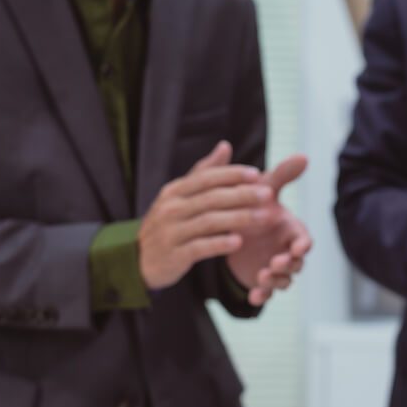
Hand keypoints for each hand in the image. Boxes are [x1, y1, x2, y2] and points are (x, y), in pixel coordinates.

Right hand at [138, 141, 273, 289]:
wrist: (138, 260)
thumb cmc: (168, 225)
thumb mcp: (179, 196)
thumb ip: (203, 173)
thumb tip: (225, 145)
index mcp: (174, 191)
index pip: (205, 178)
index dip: (231, 174)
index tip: (257, 174)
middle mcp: (171, 208)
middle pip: (211, 198)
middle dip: (242, 195)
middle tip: (268, 195)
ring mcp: (171, 232)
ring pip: (209, 222)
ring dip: (239, 218)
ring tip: (263, 217)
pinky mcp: (174, 256)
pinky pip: (200, 248)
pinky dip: (220, 244)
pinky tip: (239, 242)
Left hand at [228, 153, 312, 305]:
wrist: (230, 226)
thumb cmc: (253, 205)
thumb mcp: (264, 188)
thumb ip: (283, 175)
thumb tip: (304, 156)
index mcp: (290, 230)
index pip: (304, 240)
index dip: (302, 245)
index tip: (297, 247)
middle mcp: (286, 250)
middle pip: (297, 263)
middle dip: (289, 264)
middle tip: (276, 262)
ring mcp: (275, 268)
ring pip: (284, 280)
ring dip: (277, 280)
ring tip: (263, 276)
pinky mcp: (262, 282)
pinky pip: (266, 293)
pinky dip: (262, 296)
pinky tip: (253, 296)